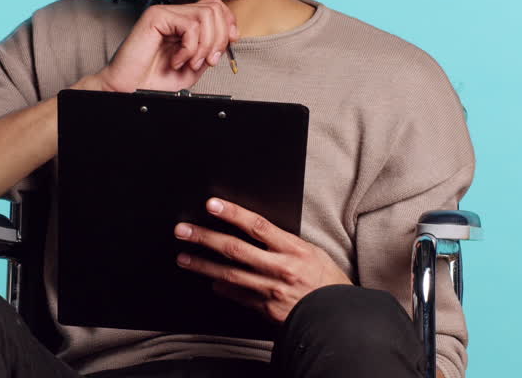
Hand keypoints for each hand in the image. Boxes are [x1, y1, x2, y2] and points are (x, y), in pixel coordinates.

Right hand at [91, 0, 236, 92]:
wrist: (130, 88)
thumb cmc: (156, 79)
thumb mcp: (195, 65)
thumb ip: (211, 48)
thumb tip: (230, 34)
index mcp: (184, 22)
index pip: (215, 5)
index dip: (228, 22)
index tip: (229, 42)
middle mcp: (175, 13)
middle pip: (214, 8)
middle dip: (219, 38)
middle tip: (208, 60)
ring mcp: (165, 12)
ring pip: (206, 15)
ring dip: (204, 45)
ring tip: (190, 62)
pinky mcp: (156, 16)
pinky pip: (190, 26)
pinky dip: (189, 48)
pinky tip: (176, 60)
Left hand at [173, 197, 351, 322]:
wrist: (338, 317)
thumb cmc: (327, 282)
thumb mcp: (312, 252)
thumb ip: (282, 243)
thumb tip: (254, 230)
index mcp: (293, 249)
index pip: (257, 225)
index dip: (232, 213)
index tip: (212, 204)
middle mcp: (280, 268)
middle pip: (234, 248)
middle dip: (205, 238)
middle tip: (183, 230)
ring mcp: (271, 290)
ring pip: (229, 274)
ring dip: (203, 265)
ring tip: (183, 257)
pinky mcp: (266, 310)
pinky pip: (239, 296)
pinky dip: (223, 288)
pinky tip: (210, 282)